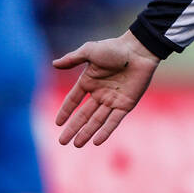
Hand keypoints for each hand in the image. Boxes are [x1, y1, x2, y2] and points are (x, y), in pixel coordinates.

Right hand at [53, 31, 160, 146]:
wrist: (139, 50)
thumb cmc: (115, 48)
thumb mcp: (90, 51)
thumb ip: (72, 58)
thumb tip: (54, 64)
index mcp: (89, 81)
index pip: (73, 100)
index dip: (66, 111)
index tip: (57, 123)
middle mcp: (100, 93)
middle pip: (83, 115)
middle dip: (73, 128)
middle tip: (62, 141)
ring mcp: (113, 100)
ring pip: (97, 120)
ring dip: (87, 132)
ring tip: (77, 144)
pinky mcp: (126, 104)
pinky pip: (114, 120)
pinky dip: (106, 131)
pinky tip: (96, 141)